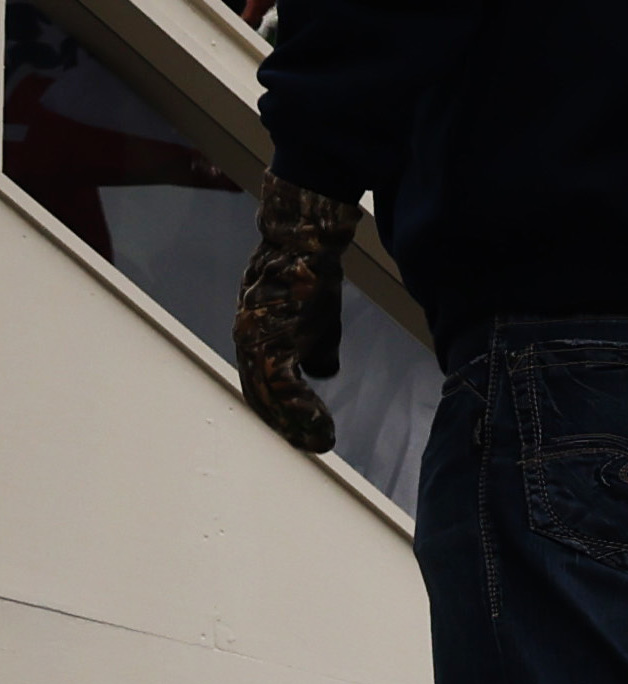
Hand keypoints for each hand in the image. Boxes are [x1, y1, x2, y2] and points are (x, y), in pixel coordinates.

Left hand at [232, 177, 357, 454]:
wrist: (302, 239)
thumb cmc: (307, 273)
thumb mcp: (317, 317)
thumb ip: (317, 347)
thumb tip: (323, 373)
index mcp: (255, 335)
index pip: (261, 382)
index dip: (280, 410)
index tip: (303, 432)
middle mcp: (248, 338)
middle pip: (258, 393)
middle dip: (285, 424)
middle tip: (313, 445)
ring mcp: (256, 338)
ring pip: (266, 394)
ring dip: (293, 424)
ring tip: (319, 443)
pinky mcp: (272, 337)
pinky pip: (280, 384)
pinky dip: (298, 410)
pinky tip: (320, 428)